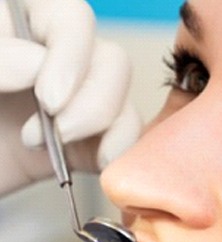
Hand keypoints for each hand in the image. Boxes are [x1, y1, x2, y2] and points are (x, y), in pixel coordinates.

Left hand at [0, 0, 140, 194]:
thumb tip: (37, 65)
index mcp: (13, 26)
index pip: (68, 15)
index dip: (69, 52)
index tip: (47, 96)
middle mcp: (49, 60)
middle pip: (107, 57)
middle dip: (91, 97)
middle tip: (56, 127)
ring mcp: (69, 102)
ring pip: (121, 95)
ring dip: (103, 122)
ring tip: (60, 146)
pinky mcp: (82, 143)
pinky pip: (125, 136)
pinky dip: (121, 149)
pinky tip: (98, 163)